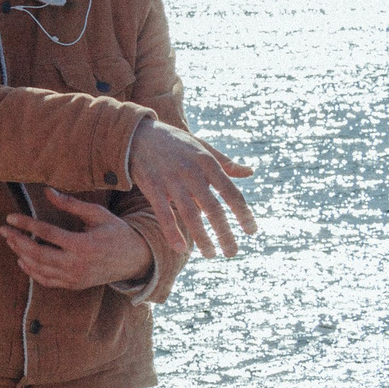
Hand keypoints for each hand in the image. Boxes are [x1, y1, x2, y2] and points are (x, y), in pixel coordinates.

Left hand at [2, 191, 154, 290]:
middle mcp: (78, 264)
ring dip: (21, 254)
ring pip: (39, 269)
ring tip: (10, 241)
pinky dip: (32, 272)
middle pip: (38, 254)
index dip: (25, 224)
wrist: (136, 260)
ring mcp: (75, 278)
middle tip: (3, 230)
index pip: (47, 234)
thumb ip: (71, 204)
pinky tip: (22, 260)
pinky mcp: (75, 285)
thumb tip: (48, 190)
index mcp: (84, 245)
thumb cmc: (116, 232)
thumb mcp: (98, 214)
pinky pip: (47, 281)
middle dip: (17, 241)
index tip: (10, 217)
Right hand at [128, 121, 256, 257]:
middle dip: (225, 233)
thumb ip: (226, 163)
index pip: (231, 192)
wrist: (137, 133)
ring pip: (190, 215)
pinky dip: (172, 232)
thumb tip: (250, 172)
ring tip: (211, 254)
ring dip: (202, 238)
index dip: (243, 214)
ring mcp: (171, 180)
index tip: (251, 231)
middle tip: (232, 252)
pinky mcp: (152, 187)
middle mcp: (192, 172)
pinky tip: (180, 248)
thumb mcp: (202, 147)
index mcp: (208, 162)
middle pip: (213, 208)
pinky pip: (164, 214)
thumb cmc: (174, 142)